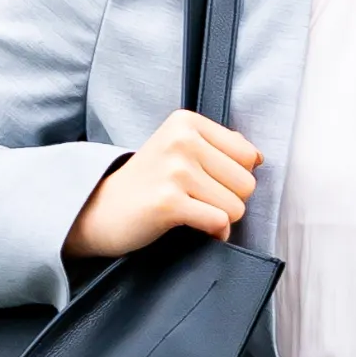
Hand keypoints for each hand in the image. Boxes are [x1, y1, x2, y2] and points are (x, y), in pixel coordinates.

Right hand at [66, 112, 259, 259]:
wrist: (99, 210)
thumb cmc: (147, 182)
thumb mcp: (179, 148)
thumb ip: (220, 146)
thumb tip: (256, 156)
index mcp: (187, 122)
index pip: (248, 156)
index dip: (235, 177)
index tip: (208, 181)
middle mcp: (182, 141)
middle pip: (246, 183)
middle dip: (229, 200)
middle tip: (199, 200)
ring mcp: (175, 171)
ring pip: (236, 207)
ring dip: (219, 218)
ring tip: (192, 211)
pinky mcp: (169, 202)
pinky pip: (219, 222)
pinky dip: (213, 233)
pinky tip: (193, 228)